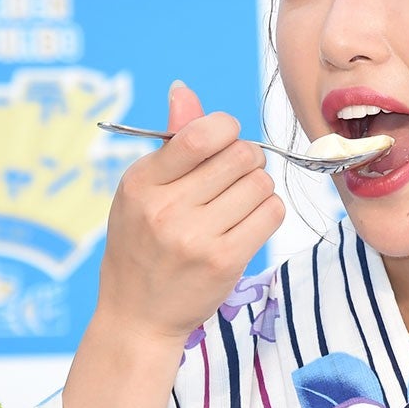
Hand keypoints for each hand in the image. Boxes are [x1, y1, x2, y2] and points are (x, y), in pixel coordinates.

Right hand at [95, 81, 285, 342]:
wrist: (137, 317)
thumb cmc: (142, 246)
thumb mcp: (140, 192)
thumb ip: (171, 142)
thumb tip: (185, 90)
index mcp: (141, 183)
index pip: (200, 134)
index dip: (226, 129)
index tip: (225, 142)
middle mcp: (165, 208)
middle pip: (241, 155)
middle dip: (247, 160)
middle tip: (236, 177)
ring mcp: (195, 237)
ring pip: (261, 184)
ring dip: (259, 189)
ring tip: (238, 205)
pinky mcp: (224, 261)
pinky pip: (271, 215)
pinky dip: (268, 213)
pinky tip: (248, 223)